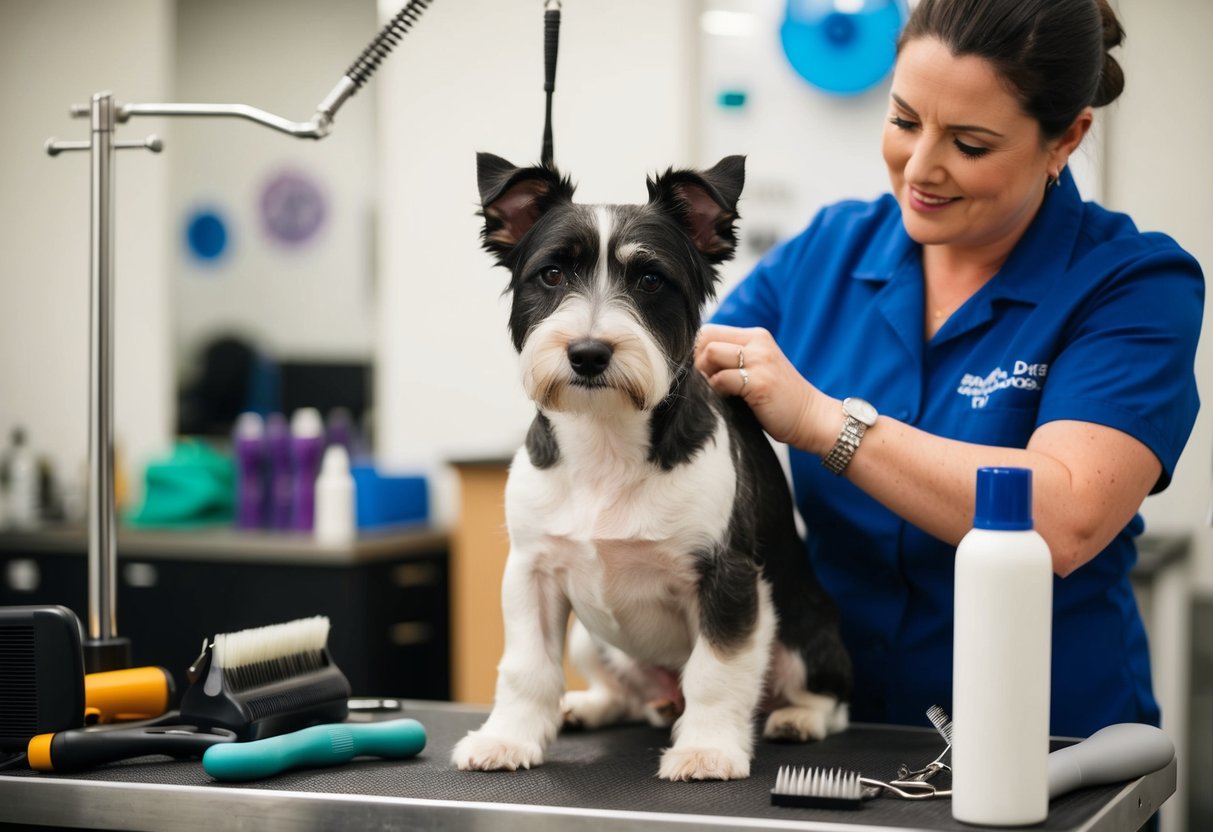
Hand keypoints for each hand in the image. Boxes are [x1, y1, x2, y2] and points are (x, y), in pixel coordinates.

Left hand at [694, 324, 834, 452]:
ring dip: (706, 376)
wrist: (812, 418)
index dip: (698, 352)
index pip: (709, 331)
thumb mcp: (756, 368)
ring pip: (710, 355)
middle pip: (705, 339)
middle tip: (710, 383)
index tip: (705, 373)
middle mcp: (758, 342)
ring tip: (721, 391)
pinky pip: (721, 379)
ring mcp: (760, 361)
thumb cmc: (777, 398)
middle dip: (698, 363)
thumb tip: (690, 362)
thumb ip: (730, 360)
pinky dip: (718, 391)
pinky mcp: (760, 382)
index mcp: (755, 336)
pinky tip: (730, 399)